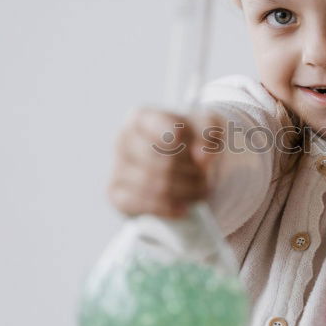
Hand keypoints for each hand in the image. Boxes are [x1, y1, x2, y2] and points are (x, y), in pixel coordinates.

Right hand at [106, 108, 221, 218]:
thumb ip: (209, 133)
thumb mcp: (209, 128)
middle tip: (206, 176)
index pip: (165, 130)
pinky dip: (170, 208)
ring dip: (187, 192)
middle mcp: (124, 139)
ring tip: (199, 189)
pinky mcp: (116, 194)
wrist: (184, 169)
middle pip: (165, 163)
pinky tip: (183, 206)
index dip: (185, 143)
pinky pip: (144, 206)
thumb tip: (202, 156)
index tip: (198, 152)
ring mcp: (117, 167)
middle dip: (193, 174)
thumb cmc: (193, 142)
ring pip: (157, 186)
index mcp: (142, 117)